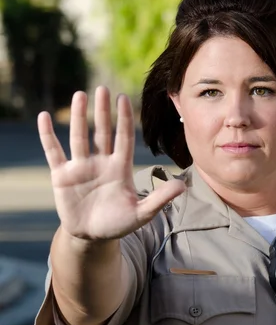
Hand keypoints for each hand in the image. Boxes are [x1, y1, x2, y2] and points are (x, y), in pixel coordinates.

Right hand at [37, 86, 185, 240]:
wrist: (92, 236)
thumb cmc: (119, 223)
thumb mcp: (142, 213)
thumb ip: (160, 199)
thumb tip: (183, 186)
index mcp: (120, 168)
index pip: (123, 138)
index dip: (124, 119)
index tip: (123, 98)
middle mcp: (100, 163)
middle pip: (102, 132)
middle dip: (102, 111)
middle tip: (102, 88)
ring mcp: (80, 167)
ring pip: (79, 137)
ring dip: (79, 117)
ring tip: (79, 94)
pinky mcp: (62, 176)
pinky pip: (53, 152)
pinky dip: (47, 135)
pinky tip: (43, 117)